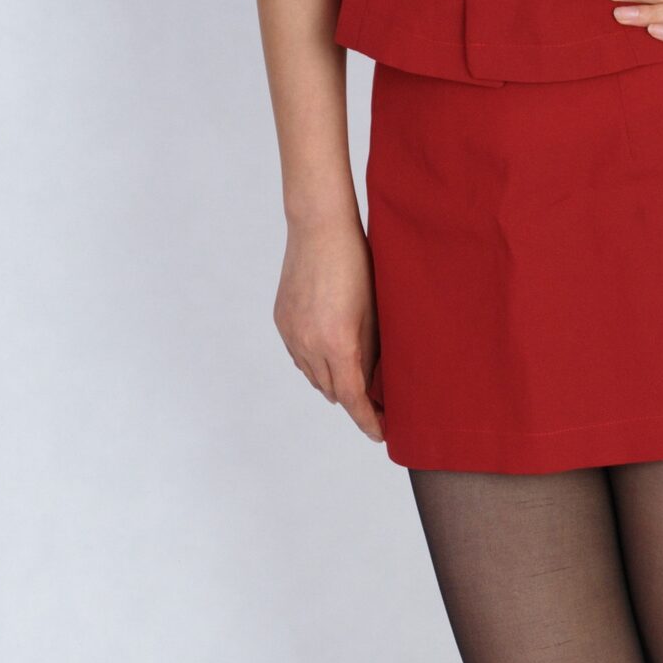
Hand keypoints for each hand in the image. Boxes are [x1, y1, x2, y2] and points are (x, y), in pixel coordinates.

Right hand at [273, 215, 384, 442]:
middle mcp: (309, 345)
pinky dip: (316, 362)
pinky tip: (332, 354)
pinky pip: (299, 356)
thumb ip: (373, 353)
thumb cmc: (358, 264)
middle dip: (355, 401)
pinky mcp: (281, 322)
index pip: (353, 398)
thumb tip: (374, 382)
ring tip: (357, 378)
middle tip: (380, 404)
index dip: (368, 420)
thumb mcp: (375, 313)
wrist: (320, 229)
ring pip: (313, 376)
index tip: (381, 433)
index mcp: (338, 344)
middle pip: (332, 391)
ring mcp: (291, 334)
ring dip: (334, 382)